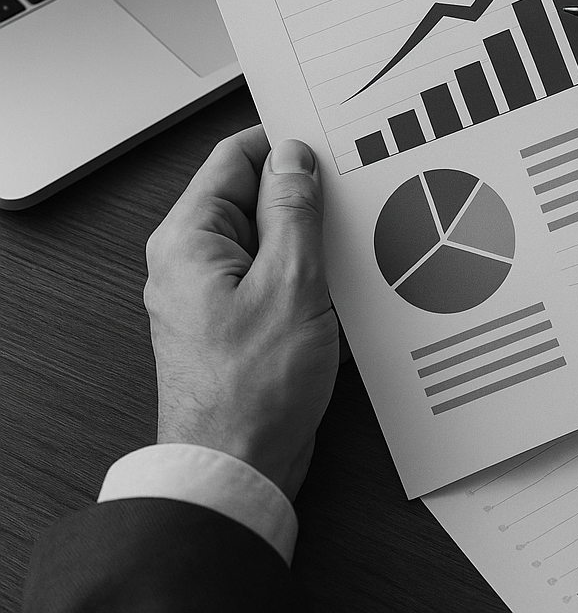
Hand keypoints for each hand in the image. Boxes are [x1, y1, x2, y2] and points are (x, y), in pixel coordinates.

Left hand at [144, 126, 339, 500]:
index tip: (324, 142)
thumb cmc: (251, 390)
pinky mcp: (240, 320)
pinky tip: (341, 284)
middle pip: (253, 198)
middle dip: (304, 196)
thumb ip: (293, 211)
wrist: (237, 471)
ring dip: (310, 238)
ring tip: (348, 246)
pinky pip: (275, 274)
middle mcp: (195, 261)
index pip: (233, 159)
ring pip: (270, 238)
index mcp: (190, 240)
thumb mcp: (289, 282)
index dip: (280, 144)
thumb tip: (293, 158)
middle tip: (349, 197)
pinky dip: (307, 272)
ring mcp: (217, 292)